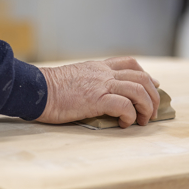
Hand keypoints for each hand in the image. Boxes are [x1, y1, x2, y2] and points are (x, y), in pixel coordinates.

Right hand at [36, 57, 159, 127]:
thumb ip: (88, 81)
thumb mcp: (72, 77)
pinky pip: (124, 105)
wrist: (36, 90)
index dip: (146, 76)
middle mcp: (103, 73)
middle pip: (141, 78)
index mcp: (97, 67)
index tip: (152, 86)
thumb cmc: (48, 89)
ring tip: (143, 120)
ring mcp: (100, 85)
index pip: (130, 64)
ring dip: (147, 106)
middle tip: (152, 111)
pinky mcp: (96, 99)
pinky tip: (124, 123)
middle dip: (153, 95)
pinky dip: (130, 116)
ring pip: (138, 90)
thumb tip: (96, 94)